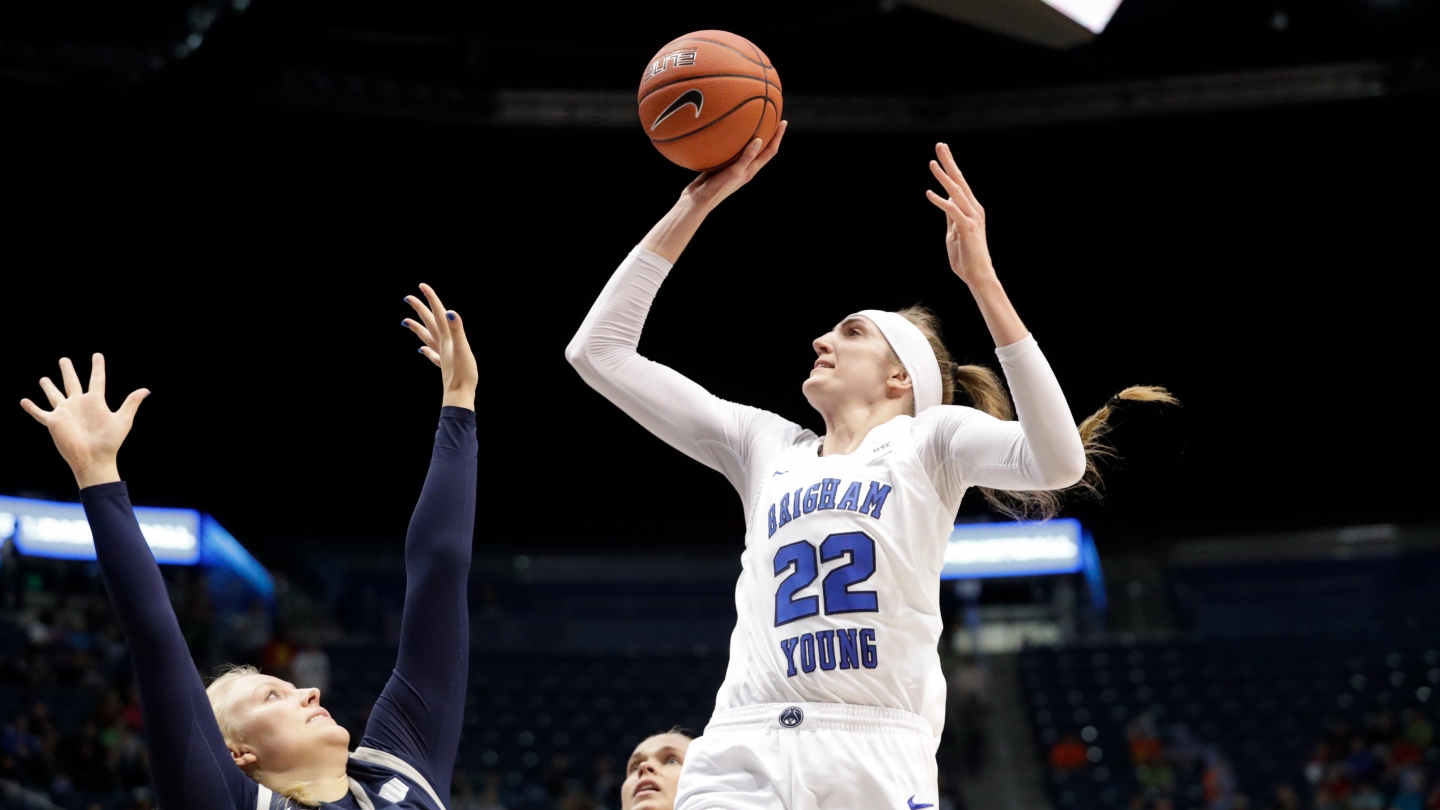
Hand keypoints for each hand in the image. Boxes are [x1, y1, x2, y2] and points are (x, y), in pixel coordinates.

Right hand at [19, 354, 148, 488]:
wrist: (94, 458)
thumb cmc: (110, 442)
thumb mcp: (123, 420)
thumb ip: (131, 403)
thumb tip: (146, 390)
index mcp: (95, 401)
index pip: (97, 379)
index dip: (97, 367)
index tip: (97, 355)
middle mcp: (79, 404)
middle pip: (72, 382)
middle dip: (68, 371)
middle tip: (64, 360)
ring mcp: (65, 412)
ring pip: (55, 395)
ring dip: (49, 387)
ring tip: (44, 378)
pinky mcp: (54, 422)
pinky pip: (40, 413)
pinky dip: (31, 408)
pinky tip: (23, 401)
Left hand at [403, 284, 477, 410]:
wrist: (459, 395)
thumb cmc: (463, 373)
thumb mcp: (463, 348)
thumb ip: (457, 329)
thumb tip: (450, 312)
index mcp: (447, 338)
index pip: (438, 313)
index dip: (431, 299)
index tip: (422, 286)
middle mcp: (442, 344)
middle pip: (429, 323)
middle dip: (419, 309)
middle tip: (408, 298)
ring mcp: (442, 355)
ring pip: (427, 337)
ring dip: (417, 327)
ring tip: (405, 321)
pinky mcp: (444, 365)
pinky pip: (432, 355)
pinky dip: (426, 350)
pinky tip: (421, 350)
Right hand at [679, 120, 787, 211]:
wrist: (699, 199)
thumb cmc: (718, 188)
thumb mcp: (734, 172)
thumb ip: (746, 158)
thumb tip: (759, 140)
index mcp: (751, 170)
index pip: (770, 151)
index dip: (778, 137)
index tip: (783, 122)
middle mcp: (745, 167)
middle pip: (762, 149)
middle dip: (769, 134)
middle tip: (772, 117)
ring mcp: (734, 166)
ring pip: (747, 148)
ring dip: (752, 135)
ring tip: (753, 121)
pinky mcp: (723, 165)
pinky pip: (732, 149)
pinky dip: (734, 139)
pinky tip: (728, 131)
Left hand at [925, 143, 997, 287]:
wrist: (977, 275)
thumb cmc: (965, 256)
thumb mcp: (954, 231)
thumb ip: (950, 215)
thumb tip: (945, 201)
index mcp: (970, 209)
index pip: (959, 183)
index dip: (950, 167)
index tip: (941, 152)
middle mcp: (973, 209)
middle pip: (960, 181)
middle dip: (949, 162)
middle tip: (940, 145)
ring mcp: (971, 217)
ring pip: (956, 192)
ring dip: (944, 177)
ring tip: (932, 163)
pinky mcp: (967, 228)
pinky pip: (952, 211)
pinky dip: (941, 201)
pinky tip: (929, 193)